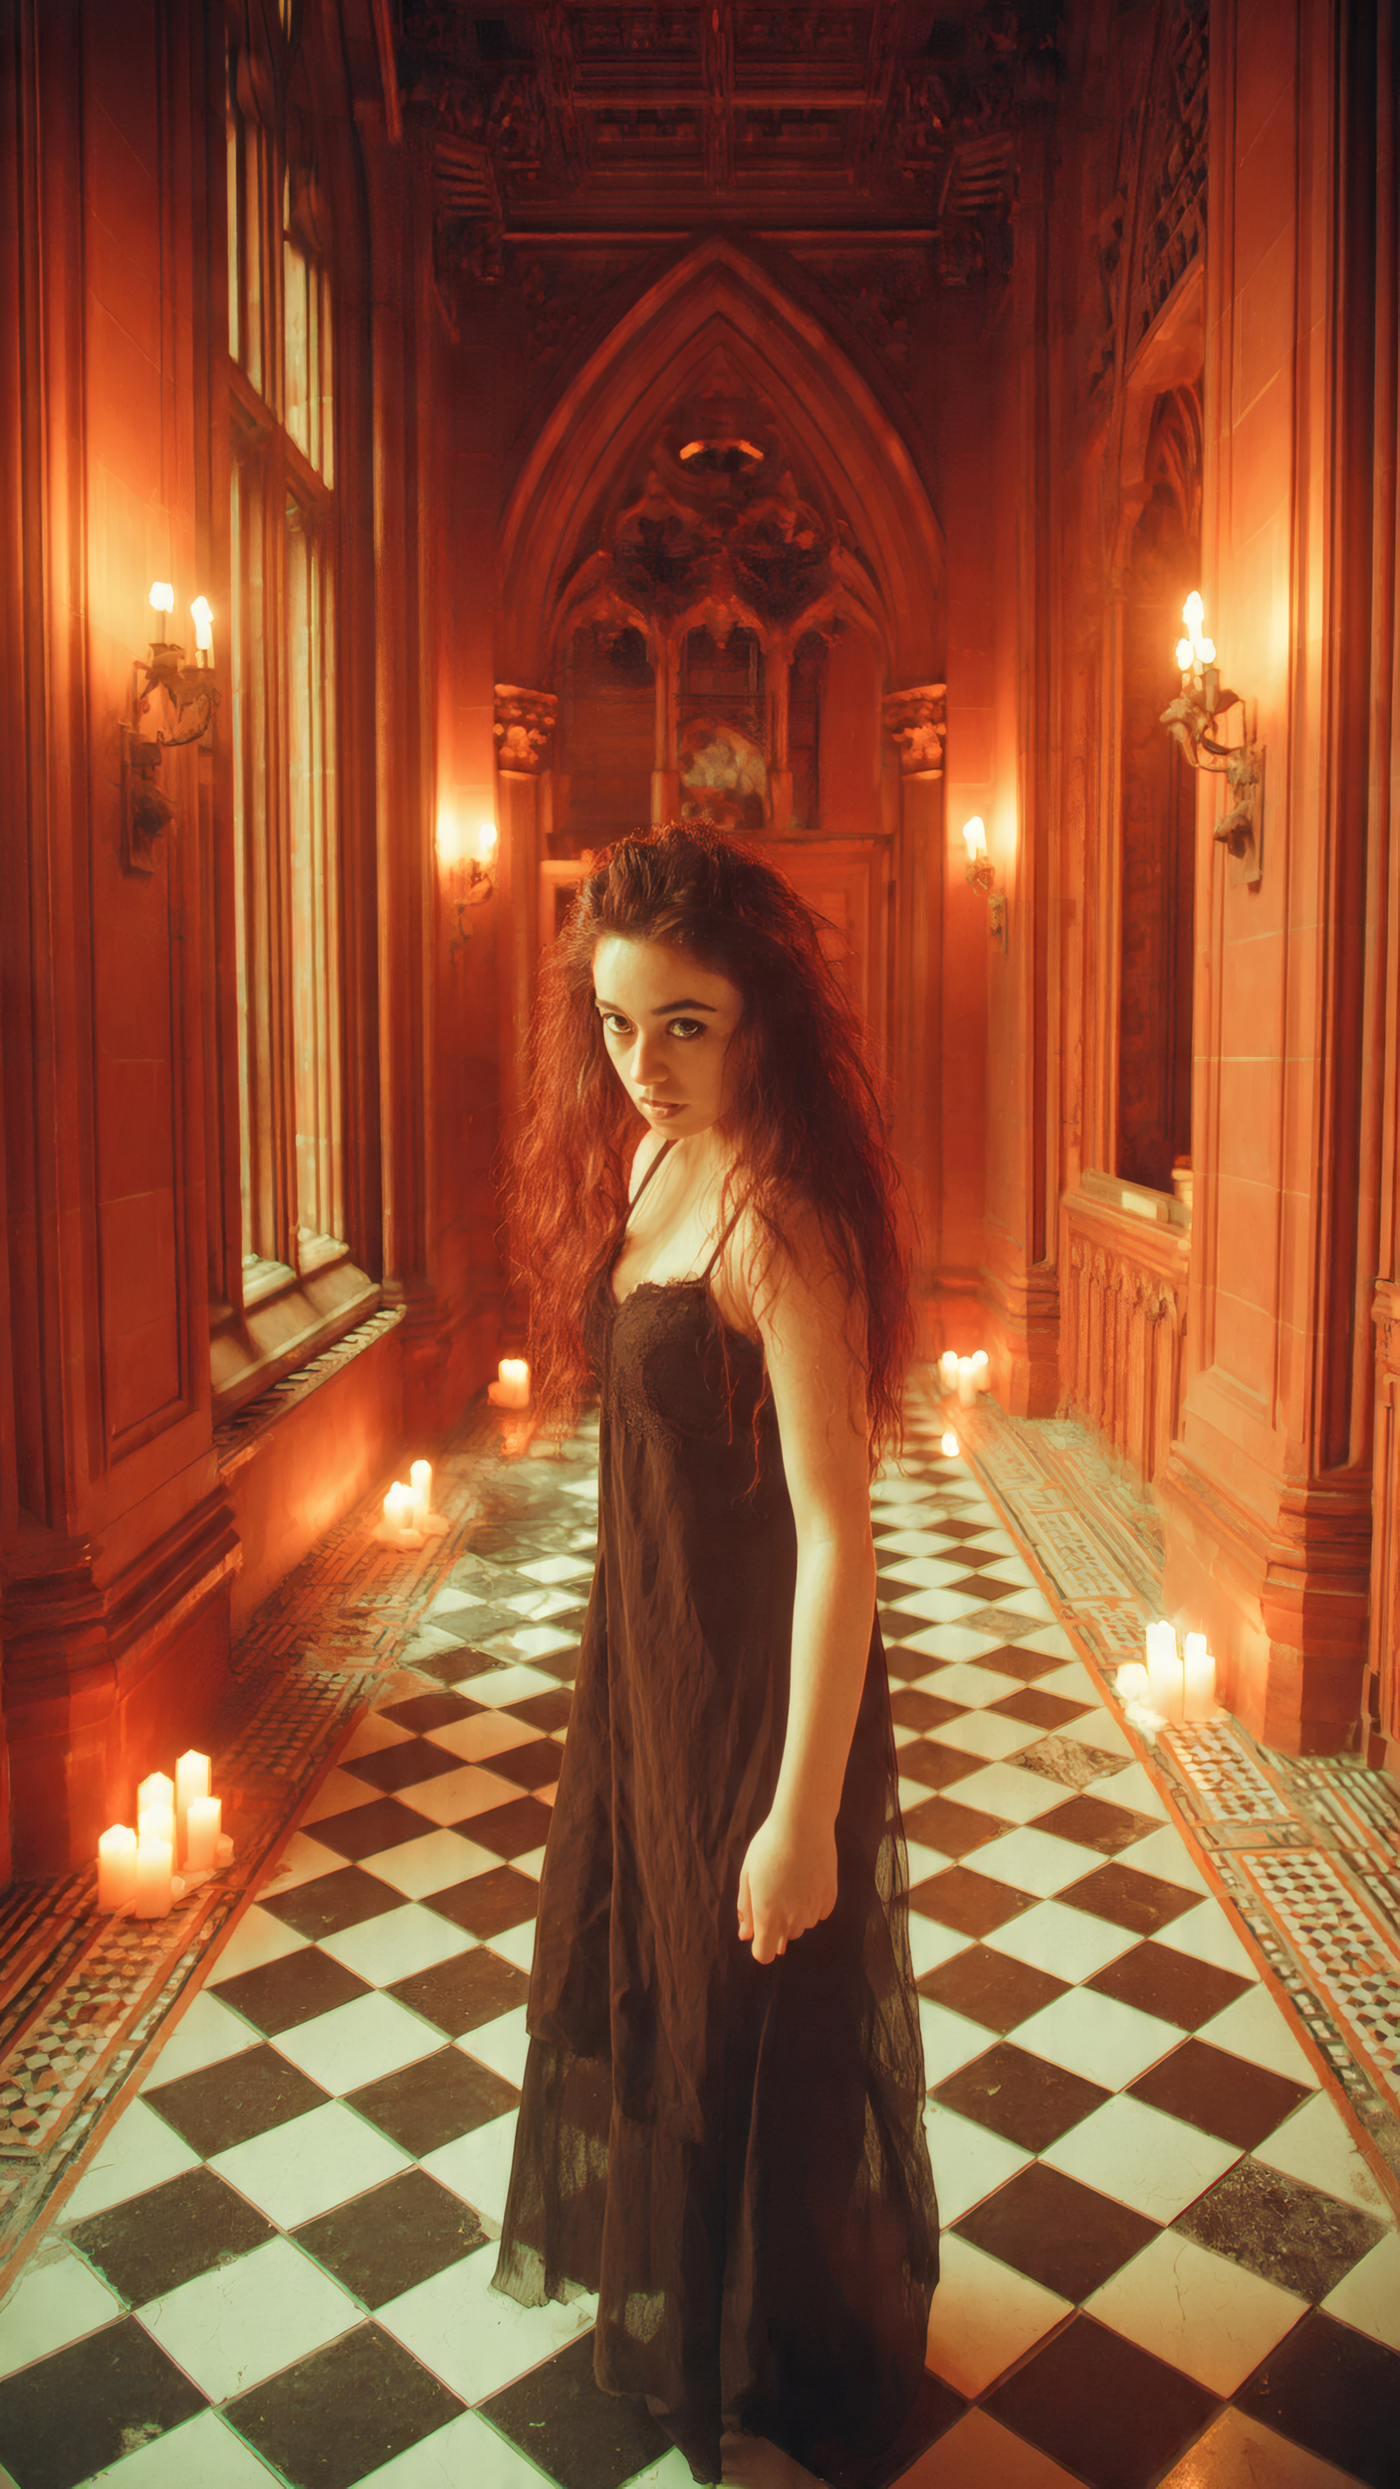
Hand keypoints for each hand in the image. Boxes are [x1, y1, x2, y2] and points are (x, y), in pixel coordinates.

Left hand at [736, 1811, 836, 1963]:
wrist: (803, 1823)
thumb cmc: (769, 1846)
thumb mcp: (748, 1876)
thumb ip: (747, 1909)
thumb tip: (746, 1935)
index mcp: (768, 1916)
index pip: (764, 1955)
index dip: (761, 1946)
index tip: (761, 1931)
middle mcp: (793, 1919)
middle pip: (785, 1938)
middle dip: (779, 1924)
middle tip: (776, 1892)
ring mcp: (814, 1909)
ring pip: (804, 1924)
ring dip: (796, 1913)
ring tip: (792, 1880)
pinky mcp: (830, 1898)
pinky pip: (820, 1911)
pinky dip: (813, 1902)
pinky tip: (807, 1880)